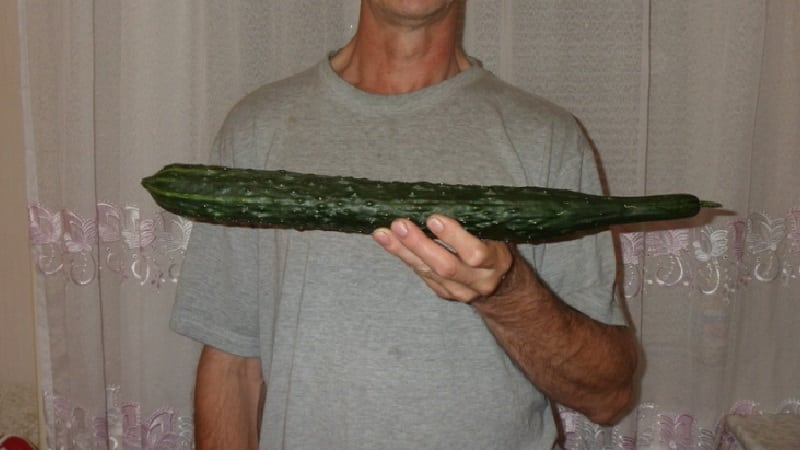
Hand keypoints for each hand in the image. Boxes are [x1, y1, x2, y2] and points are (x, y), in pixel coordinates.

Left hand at [372, 214, 513, 302]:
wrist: (502, 285)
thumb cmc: (496, 246)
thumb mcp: (496, 232)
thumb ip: (475, 221)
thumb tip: (441, 197)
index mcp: (496, 261)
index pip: (475, 254)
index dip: (453, 237)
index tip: (433, 219)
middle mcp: (479, 281)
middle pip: (446, 267)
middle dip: (419, 245)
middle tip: (399, 225)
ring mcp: (461, 291)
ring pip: (428, 272)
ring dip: (403, 251)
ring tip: (383, 234)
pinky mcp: (445, 294)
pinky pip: (422, 275)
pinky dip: (405, 257)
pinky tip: (389, 242)